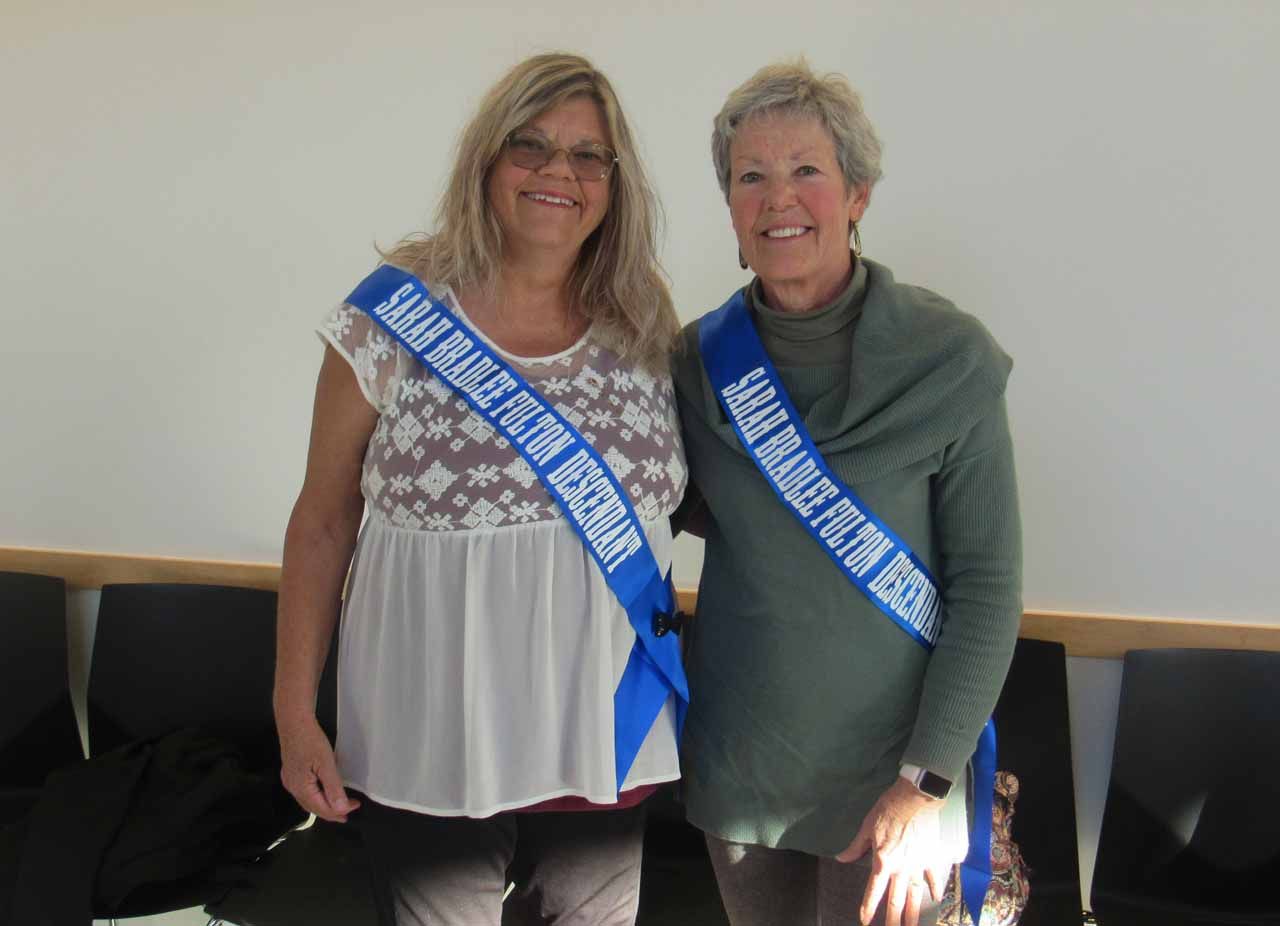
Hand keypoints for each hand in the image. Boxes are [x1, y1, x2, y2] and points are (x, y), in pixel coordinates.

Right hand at [278, 713, 359, 822]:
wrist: (294, 721)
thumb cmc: (309, 739)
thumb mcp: (326, 763)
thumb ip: (333, 787)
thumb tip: (340, 809)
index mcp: (300, 788)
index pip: (322, 808)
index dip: (339, 811)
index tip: (355, 806)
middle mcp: (292, 788)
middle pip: (313, 807)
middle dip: (331, 812)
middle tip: (348, 812)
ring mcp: (290, 780)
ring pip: (308, 801)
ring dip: (324, 805)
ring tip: (339, 807)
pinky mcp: (291, 773)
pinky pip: (306, 791)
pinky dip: (317, 796)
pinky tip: (324, 793)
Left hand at [835, 778, 954, 925]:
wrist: (915, 798)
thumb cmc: (888, 810)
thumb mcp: (866, 828)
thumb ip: (855, 847)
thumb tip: (841, 858)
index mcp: (883, 861)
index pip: (873, 890)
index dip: (868, 907)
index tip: (865, 921)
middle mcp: (901, 868)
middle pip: (896, 900)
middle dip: (893, 920)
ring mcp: (918, 865)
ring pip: (915, 895)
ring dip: (913, 913)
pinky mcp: (931, 857)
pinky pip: (933, 878)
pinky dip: (935, 889)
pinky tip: (936, 899)